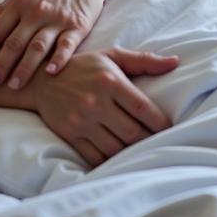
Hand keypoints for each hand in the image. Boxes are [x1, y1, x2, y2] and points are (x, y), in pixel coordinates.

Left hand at [0, 0, 110, 88]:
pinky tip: (50, 72)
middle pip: (16, 41)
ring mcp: (58, 19)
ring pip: (38, 46)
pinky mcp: (78, 25)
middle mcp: (37, 11)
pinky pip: (67, 45)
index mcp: (21, 2)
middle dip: (2, 64)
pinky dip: (59, 59)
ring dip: (25, 67)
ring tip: (15, 86)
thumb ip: (1, 10)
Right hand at [30, 47, 178, 166]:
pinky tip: (119, 157)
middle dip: (149, 140)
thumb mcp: (112, 56)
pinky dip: (110, 160)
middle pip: (132, 132)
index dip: (160, 123)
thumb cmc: (84, 66)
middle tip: (159, 143)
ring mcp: (81, 120)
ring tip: (142, 151)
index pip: (142, 108)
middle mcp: (95, 101)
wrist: (41, 78)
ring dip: (131, 152)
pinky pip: (95, 156)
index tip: (170, 129)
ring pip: (115, 147)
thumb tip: (175, 62)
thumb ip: (144, 60)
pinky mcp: (69, 134)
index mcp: (110, 80)